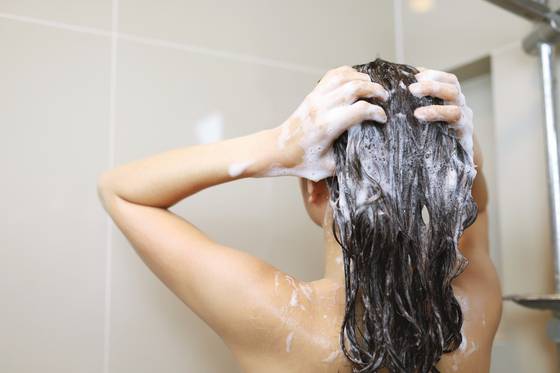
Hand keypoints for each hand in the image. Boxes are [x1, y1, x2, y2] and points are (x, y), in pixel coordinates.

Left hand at [262, 65, 388, 181]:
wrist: (277, 150)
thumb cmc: (301, 161)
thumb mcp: (328, 168)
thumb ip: (347, 160)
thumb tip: (365, 153)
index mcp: (328, 126)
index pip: (360, 110)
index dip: (377, 113)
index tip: (383, 119)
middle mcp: (322, 107)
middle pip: (355, 87)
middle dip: (375, 89)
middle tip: (385, 97)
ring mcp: (316, 98)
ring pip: (344, 76)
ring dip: (362, 79)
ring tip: (373, 87)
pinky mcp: (312, 95)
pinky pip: (332, 76)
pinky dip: (347, 73)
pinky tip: (356, 80)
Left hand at [408, 68, 475, 164]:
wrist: (454, 156)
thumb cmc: (435, 130)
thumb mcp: (428, 112)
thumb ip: (417, 100)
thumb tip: (395, 86)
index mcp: (452, 97)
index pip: (449, 80)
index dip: (434, 75)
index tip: (415, 76)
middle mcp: (461, 106)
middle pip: (453, 90)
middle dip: (432, 87)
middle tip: (412, 90)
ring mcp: (465, 122)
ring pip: (456, 111)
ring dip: (436, 110)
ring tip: (417, 114)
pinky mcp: (465, 139)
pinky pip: (457, 131)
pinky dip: (444, 128)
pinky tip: (428, 129)